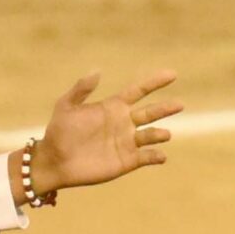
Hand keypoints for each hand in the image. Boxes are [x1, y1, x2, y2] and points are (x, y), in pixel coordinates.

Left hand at [31, 70, 180, 196]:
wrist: (54, 162)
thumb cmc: (58, 132)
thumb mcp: (66, 106)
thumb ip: (81, 89)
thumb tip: (98, 71)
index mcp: (113, 107)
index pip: (139, 91)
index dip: (155, 82)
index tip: (172, 75)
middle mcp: (123, 123)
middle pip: (150, 113)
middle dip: (165, 108)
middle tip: (179, 104)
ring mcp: (126, 143)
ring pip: (150, 135)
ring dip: (159, 134)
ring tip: (165, 134)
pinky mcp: (126, 162)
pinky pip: (146, 157)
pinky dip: (155, 156)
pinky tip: (160, 155)